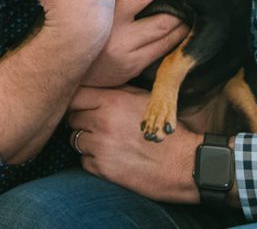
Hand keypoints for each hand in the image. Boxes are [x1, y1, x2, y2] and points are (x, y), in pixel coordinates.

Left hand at [67, 85, 199, 202]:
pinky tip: (111, 158)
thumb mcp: (145, 100)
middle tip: (96, 126)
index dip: (77, 101)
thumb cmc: (166, 129)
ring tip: (104, 143)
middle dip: (82, 121)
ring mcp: (101, 147)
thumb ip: (118, 91)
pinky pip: (84, 161)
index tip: (81, 106)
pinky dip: (93, 161)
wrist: (184, 164)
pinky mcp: (103, 169)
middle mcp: (103, 122)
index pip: (75, 95)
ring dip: (86, 142)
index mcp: (112, 101)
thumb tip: (97, 85)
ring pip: (75, 140)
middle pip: (72, 118)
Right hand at [80, 0, 193, 87]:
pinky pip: (163, 46)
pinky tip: (185, 25)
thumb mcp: (88, 3)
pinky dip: (178, 34)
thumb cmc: (83, 29)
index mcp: (98, 0)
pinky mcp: (132, 63)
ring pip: (161, 22)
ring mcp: (122, 43)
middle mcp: (110, 20)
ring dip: (180, 10)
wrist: (69, 68)